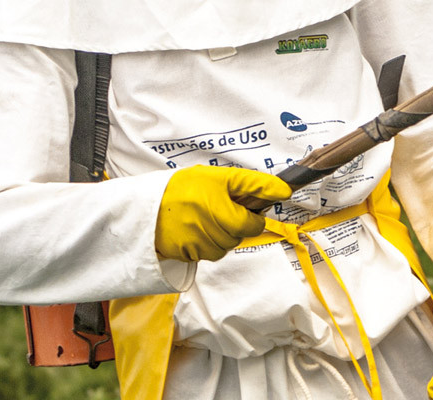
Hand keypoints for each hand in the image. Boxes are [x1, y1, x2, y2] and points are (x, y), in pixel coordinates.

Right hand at [153, 165, 290, 261]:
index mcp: (221, 206)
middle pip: (238, 237)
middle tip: (220, 210)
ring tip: (205, 219)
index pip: (253, 224)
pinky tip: (195, 230)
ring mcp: (197, 242)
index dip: (252, 217)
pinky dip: (204, 245)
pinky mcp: (185, 254)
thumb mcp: (222, 177)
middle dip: (234, 225)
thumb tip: (284, 190)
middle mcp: (209, 226)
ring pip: (224, 248)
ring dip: (220, 237)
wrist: (148, 203)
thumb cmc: (186, 187)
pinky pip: (206, 255)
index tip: (246, 209)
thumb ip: (254, 183)